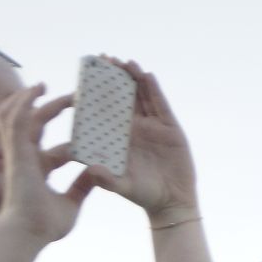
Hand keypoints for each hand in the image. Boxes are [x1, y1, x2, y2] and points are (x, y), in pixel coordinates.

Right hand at [0, 85, 92, 244]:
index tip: (85, 126)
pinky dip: (26, 101)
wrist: (27, 233)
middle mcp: (25, 156)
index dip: (69, 139)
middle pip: (30, 122)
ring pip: (17, 115)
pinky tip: (39, 87)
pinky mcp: (16, 151)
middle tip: (72, 96)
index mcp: (37, 168)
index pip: (51, 144)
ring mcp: (18, 152)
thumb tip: (96, 174)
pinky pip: (18, 118)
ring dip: (30, 98)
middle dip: (47, 107)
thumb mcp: (71, 203)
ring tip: (45, 84)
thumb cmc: (44, 225)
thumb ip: (81, 187)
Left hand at [78, 58, 198, 220]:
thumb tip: (90, 170)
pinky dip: (154, 90)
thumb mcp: (121, 187)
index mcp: (118, 138)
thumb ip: (107, 179)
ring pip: (141, 96)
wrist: (172, 202)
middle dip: (115, 77)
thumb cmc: (143, 195)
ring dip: (133, 78)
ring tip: (125, 61)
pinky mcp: (170, 128)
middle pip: (123, 97)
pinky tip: (147, 76)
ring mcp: (153, 126)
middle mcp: (134, 128)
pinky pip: (161, 105)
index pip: (106, 110)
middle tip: (105, 58)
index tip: (88, 75)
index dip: (98, 92)